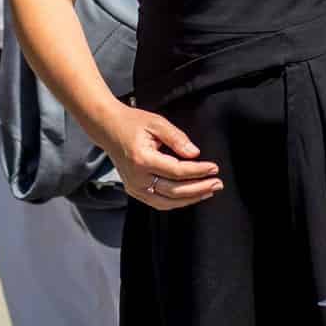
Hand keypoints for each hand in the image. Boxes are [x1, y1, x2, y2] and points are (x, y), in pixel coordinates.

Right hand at [95, 104, 221, 211]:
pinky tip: (190, 196)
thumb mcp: (156, 123)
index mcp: (142, 160)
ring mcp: (134, 187)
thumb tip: (195, 154)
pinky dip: (176, 202)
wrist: (107, 128)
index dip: (198, 171)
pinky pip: (158, 202)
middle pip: (174, 191)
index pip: (177, 171)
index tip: (214, 168)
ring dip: (190, 199)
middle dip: (199, 188)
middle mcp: (137, 178)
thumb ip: (177, 138)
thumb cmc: (132, 123)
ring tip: (208, 191)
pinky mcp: (134, 190)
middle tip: (217, 183)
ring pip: (167, 202)